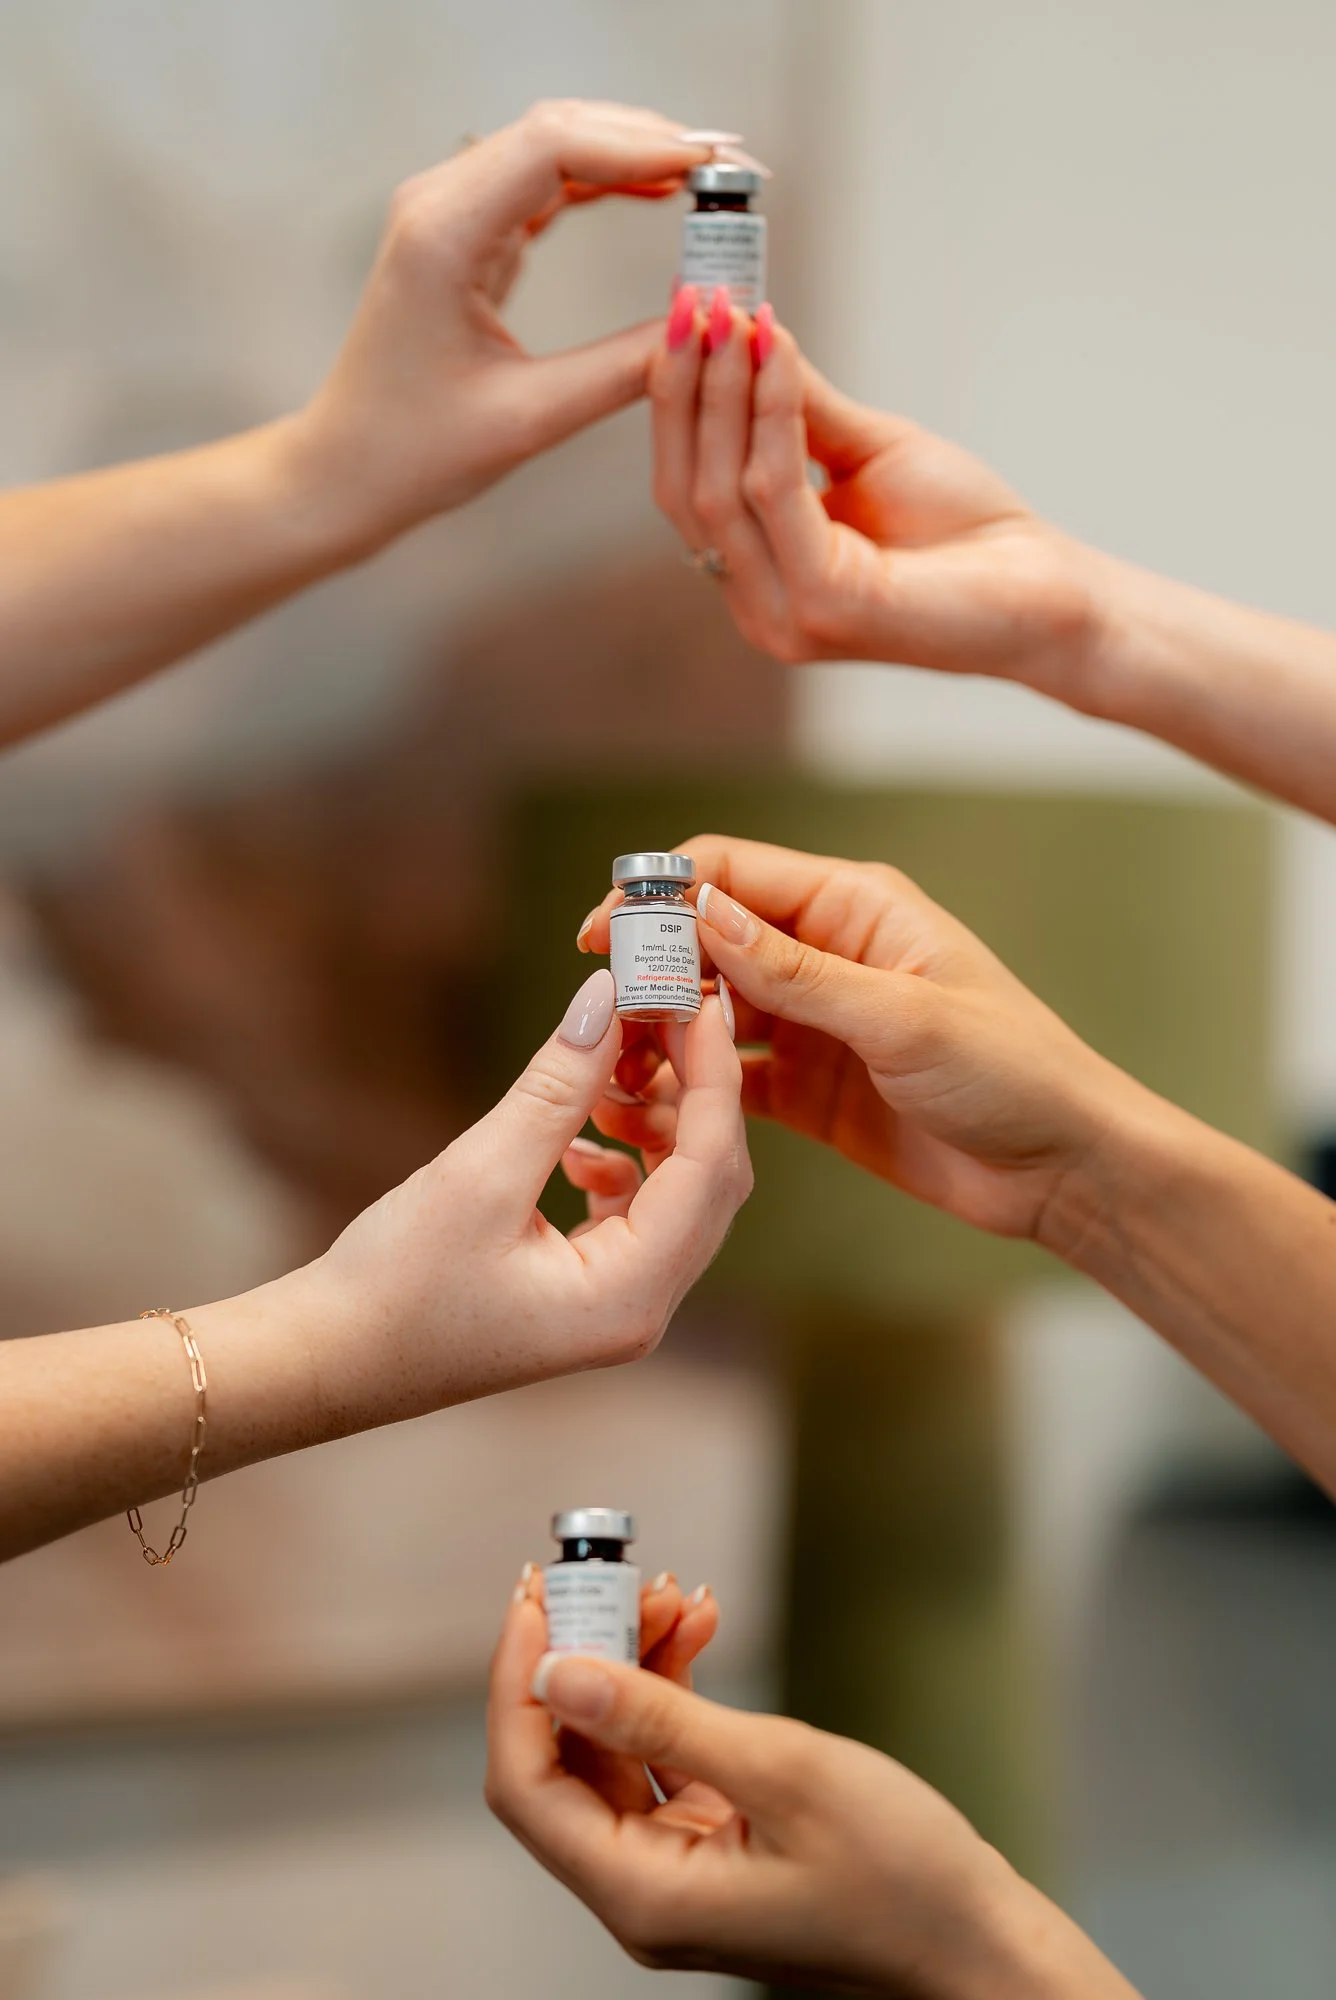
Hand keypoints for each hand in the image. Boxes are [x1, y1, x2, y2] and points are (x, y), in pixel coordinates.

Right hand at [300, 967, 749, 1424]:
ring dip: (655, 1120)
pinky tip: (575, 1136)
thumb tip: (608, 1000)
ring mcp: (620, 1303)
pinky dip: (622, 1156)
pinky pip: (637, 1207)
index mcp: (632, 1296)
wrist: (332, 1358)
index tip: (697, 997)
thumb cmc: (395, 1286)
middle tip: (662, 1010)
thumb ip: (556, 1088)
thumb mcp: (480, 1173)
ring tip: (609, 1063)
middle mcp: (644, 1308)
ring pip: (677, 1190)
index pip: (710, 1166)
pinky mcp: (590, 1289)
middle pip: (710, 1179)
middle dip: (693, 1090)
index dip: (711, 1074)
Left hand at [302, 101, 715, 546]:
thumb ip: (622, 369)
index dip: (643, 146)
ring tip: (707, 180)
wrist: (346, 473)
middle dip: (651, 141)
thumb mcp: (529, 419)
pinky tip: (654, 193)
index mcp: (443, 235)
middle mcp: (439, 205)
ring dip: (631, 155)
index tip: (713, 168)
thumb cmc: (412, 453)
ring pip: (554, 147)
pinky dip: (601, 181)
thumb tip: (702, 327)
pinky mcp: (462, 236)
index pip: (556, 148)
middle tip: (732, 171)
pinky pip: (541, 183)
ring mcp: (448, 214)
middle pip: (560, 129)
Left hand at [487, 1587, 1138, 1995]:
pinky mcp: (714, 1848)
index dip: (517, 1684)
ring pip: (614, 1748)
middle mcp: (642, 1891)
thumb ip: (662, 1720)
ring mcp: (678, 1871)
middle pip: (566, 1757)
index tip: (534, 1599)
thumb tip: (560, 1672)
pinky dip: (673, 1691)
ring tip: (677, 1592)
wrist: (978, 1939)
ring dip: (633, 1662)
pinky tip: (702, 1630)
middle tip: (613, 1575)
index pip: (526, 1783)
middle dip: (582, 1655)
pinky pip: (663, 1758)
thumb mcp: (782, 1773)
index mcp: (642, 1896)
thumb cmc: (900, 1873)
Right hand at [580, 838, 1141, 1246]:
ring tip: (619, 1069)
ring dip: (663, 1031)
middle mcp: (826, 953)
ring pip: (708, 1008)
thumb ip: (794, 970)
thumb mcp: (900, 1017)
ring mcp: (814, 1021)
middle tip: (606, 1020)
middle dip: (651, 970)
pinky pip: (730, 1076)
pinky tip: (652, 1108)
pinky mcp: (808, 1086)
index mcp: (854, 906)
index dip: (661, 896)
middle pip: (708, 938)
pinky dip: (690, 1087)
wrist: (1063, 1168)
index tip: (602, 937)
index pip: (731, 871)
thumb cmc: (1013, 1072)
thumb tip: (702, 911)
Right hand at [650, 298, 1099, 695]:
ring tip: (731, 315)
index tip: (685, 313)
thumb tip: (744, 333)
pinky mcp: (821, 606)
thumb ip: (800, 410)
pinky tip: (778, 355)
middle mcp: (760, 605)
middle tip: (691, 301)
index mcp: (761, 576)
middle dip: (685, 388)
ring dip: (722, 391)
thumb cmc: (965, 532)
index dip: (679, 399)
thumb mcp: (867, 452)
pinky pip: (774, 493)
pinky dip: (771, 416)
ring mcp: (784, 614)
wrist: (1044, 591)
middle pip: (686, 489)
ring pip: (719, 490)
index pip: (688, 485)